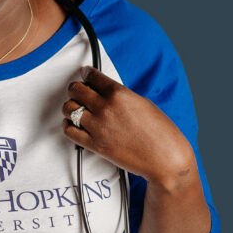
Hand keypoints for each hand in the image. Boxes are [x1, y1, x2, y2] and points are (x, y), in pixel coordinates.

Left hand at [62, 67, 195, 189]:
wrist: (164, 158)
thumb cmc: (160, 132)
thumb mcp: (142, 103)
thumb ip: (121, 95)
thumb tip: (105, 92)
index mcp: (119, 94)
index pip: (92, 76)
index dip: (86, 74)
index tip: (85, 74)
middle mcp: (106, 108)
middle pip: (76, 90)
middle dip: (76, 89)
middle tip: (79, 91)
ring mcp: (98, 127)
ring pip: (68, 108)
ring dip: (70, 107)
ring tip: (76, 108)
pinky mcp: (94, 145)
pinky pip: (69, 131)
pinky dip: (68, 125)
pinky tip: (74, 124)